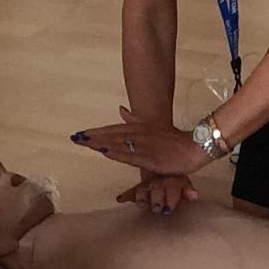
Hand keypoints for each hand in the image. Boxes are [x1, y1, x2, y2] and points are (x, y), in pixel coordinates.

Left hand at [72, 108, 209, 177]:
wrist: (194, 147)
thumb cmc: (174, 140)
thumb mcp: (153, 126)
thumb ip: (135, 119)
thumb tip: (120, 110)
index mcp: (138, 127)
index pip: (112, 129)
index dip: (96, 132)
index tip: (80, 134)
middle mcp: (138, 134)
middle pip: (111, 135)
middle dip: (92, 137)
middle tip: (75, 138)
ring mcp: (143, 146)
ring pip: (117, 144)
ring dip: (99, 143)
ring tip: (83, 143)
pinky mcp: (149, 157)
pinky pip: (130, 155)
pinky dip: (116, 153)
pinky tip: (104, 152)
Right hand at [119, 172, 197, 215]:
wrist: (162, 165)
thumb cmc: (175, 179)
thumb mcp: (184, 182)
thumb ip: (188, 190)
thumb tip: (194, 196)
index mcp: (171, 179)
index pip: (172, 187)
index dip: (172, 198)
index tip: (169, 209)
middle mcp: (158, 181)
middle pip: (157, 189)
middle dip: (158, 199)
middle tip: (157, 208)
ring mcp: (148, 184)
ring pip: (143, 190)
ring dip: (142, 198)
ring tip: (141, 204)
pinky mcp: (139, 188)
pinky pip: (131, 192)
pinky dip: (125, 196)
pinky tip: (120, 199)